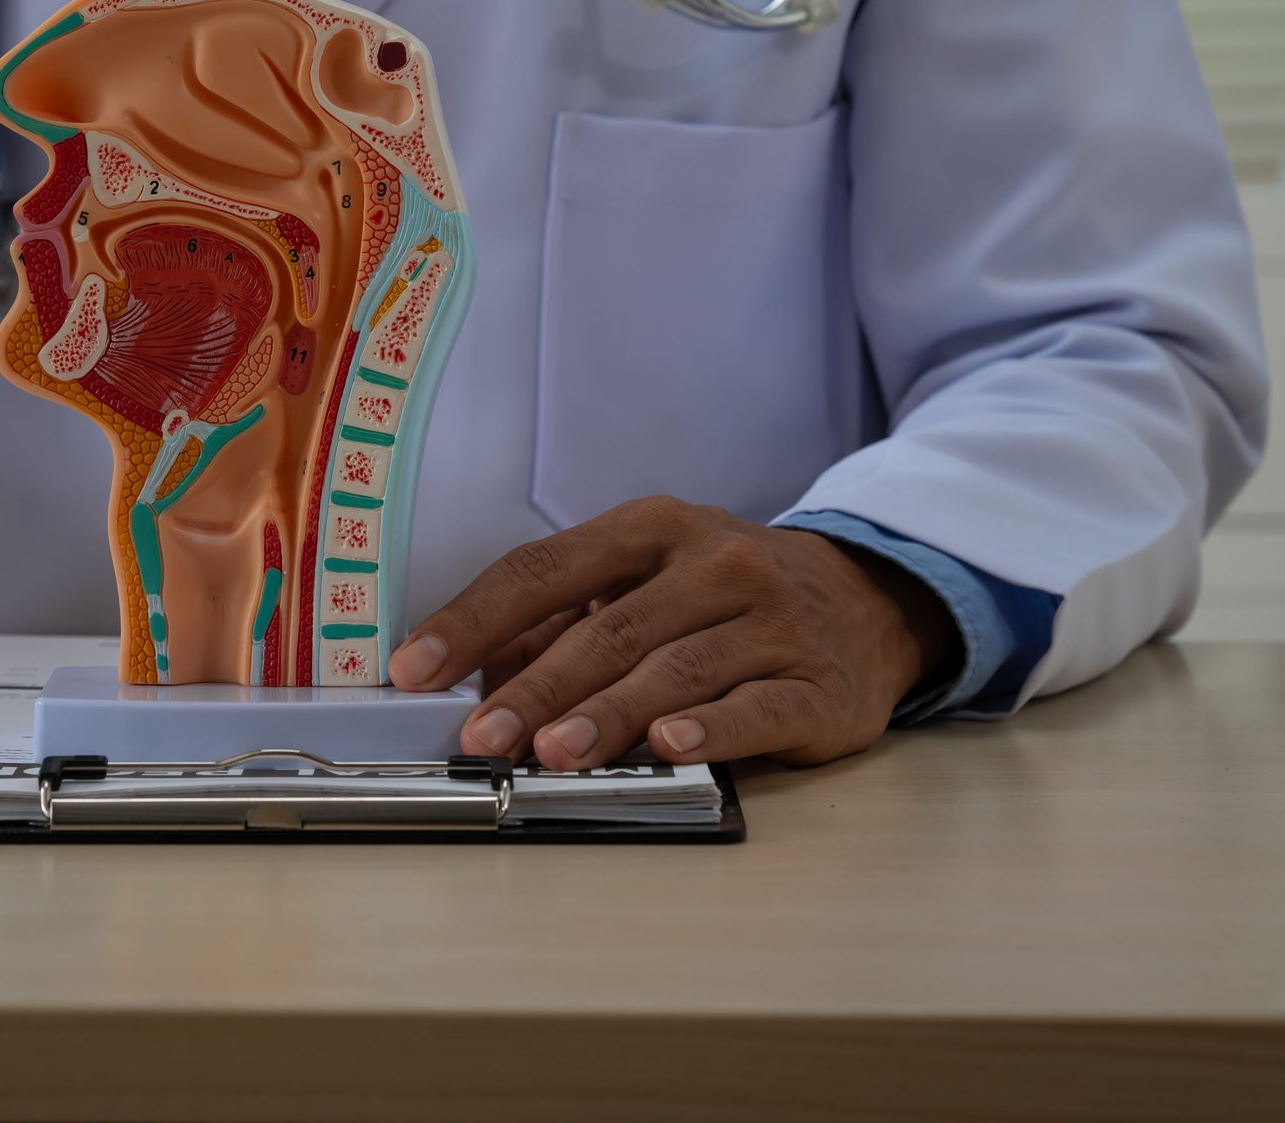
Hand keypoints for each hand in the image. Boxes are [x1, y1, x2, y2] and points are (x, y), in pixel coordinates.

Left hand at [387, 498, 959, 768]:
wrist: (869, 600)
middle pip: (608, 629)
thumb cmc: (729, 595)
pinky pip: (757, 706)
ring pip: (674, 669)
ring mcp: (770, 621)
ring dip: (606, 715)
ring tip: (550, 755)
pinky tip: (669, 747)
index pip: (544, 569)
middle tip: (481, 735)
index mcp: (652, 529)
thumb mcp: (649, 580)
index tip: (415, 668)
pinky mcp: (819, 683)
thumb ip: (567, 622)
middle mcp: (713, 564)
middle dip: (535, 686)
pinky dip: (710, 728)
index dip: (474, 620)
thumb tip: (474, 676)